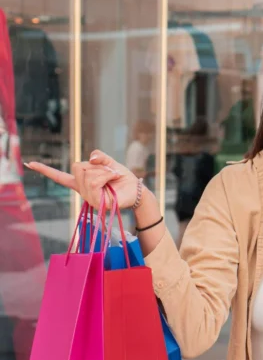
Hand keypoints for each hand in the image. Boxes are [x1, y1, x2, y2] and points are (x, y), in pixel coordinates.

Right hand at [25, 150, 139, 209]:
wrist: (136, 190)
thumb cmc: (122, 178)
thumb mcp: (110, 163)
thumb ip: (99, 156)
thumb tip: (91, 157)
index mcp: (82, 182)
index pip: (61, 177)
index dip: (46, 170)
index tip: (30, 164)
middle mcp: (82, 190)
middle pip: (78, 167)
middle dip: (96, 165)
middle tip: (110, 171)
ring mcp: (88, 198)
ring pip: (87, 173)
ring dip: (104, 170)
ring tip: (114, 176)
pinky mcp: (96, 202)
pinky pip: (94, 181)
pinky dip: (107, 174)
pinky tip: (115, 178)